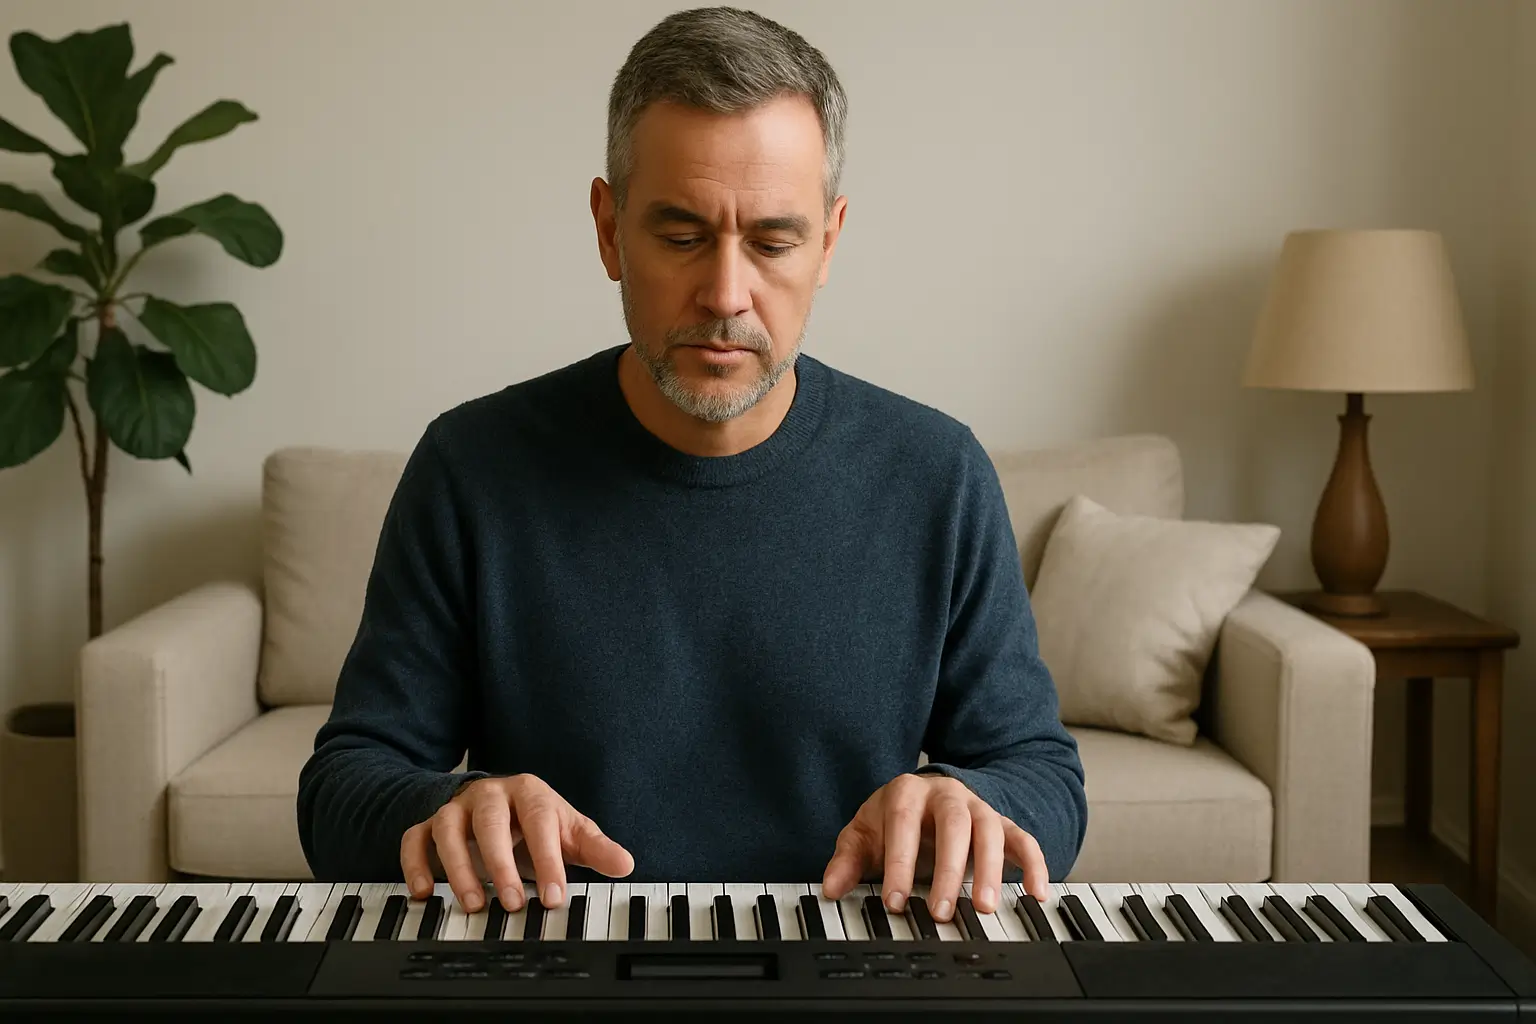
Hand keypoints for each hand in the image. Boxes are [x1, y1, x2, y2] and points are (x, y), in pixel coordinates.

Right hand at [400, 774, 633, 912]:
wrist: (498, 802)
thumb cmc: (536, 822)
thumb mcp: (570, 832)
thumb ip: (596, 848)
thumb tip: (626, 863)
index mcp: (529, 793)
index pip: (539, 820)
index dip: (546, 858)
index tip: (554, 895)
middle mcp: (490, 796)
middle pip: (490, 821)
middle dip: (500, 863)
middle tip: (513, 903)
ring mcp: (457, 809)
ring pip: (448, 828)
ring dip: (458, 867)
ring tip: (475, 904)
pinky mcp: (429, 825)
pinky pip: (414, 839)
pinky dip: (414, 863)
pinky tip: (425, 892)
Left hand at [820, 773, 1048, 922]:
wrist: (926, 795)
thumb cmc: (892, 820)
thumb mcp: (864, 835)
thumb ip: (847, 860)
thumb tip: (831, 888)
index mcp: (907, 792)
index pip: (903, 823)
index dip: (900, 862)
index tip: (895, 901)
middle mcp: (946, 795)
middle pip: (953, 824)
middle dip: (948, 870)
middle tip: (942, 912)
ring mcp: (978, 808)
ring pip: (989, 831)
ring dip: (991, 870)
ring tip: (985, 908)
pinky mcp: (1002, 824)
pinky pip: (1024, 840)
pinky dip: (1034, 864)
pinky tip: (1037, 893)